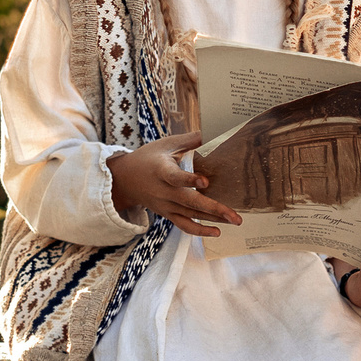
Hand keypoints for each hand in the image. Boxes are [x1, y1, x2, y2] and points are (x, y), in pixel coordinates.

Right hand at [108, 132, 238, 237]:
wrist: (125, 180)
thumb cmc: (150, 157)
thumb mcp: (167, 144)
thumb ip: (191, 140)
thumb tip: (215, 128)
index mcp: (162, 170)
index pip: (175, 177)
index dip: (189, 180)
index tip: (206, 181)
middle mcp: (163, 191)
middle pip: (189, 202)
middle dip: (213, 209)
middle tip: (234, 215)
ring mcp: (166, 205)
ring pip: (191, 215)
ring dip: (213, 219)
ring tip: (235, 221)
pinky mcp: (168, 214)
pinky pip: (184, 226)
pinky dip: (199, 231)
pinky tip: (217, 231)